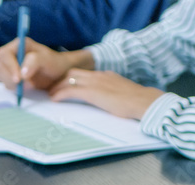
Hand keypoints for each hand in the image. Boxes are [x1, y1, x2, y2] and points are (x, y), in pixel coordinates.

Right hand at [0, 38, 91, 91]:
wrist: (57, 74)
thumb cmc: (53, 63)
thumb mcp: (47, 59)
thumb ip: (35, 61)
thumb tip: (22, 73)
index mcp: (18, 45)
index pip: (5, 54)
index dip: (9, 67)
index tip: (19, 79)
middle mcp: (10, 54)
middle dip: (10, 78)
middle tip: (27, 85)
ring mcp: (8, 66)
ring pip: (0, 76)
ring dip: (12, 84)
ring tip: (29, 86)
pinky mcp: (9, 77)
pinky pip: (4, 83)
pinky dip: (13, 88)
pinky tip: (25, 88)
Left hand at [49, 69, 163, 120]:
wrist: (144, 101)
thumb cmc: (137, 102)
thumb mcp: (121, 93)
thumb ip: (112, 93)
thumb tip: (108, 100)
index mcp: (106, 75)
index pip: (85, 73)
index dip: (72, 78)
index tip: (65, 84)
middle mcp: (99, 75)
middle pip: (73, 72)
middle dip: (61, 79)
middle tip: (53, 89)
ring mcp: (95, 82)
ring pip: (69, 79)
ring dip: (57, 86)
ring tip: (51, 94)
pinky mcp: (92, 92)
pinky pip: (70, 90)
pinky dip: (60, 94)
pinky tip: (54, 99)